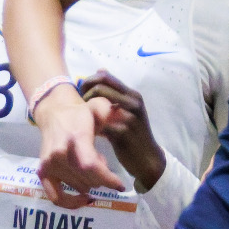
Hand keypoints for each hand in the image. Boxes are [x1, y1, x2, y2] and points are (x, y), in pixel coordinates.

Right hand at [34, 85, 124, 208]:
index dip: (107, 179)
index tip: (120, 185)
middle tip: (103, 165)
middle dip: (102, 177)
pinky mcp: (42, 172)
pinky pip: (56, 197)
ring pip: (78, 186)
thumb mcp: (96, 108)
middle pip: (87, 179)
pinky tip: (84, 199)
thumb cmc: (79, 114)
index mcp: (75, 137)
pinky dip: (71, 202)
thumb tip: (119, 114)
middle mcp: (59, 153)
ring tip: (92, 169)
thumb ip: (108, 112)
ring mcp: (49, 165)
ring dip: (90, 182)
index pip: (90, 165)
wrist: (54, 113)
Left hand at [81, 71, 163, 190]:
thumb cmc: (134, 133)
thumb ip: (115, 91)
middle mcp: (133, 102)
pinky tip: (92, 133)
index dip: (89, 82)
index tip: (83, 93)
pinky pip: (99, 125)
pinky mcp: (122, 133)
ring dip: (86, 110)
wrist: (147, 159)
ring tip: (86, 119)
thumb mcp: (129, 109)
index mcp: (133, 95)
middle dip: (84, 94)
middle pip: (99, 87)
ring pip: (98, 104)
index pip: (105, 77)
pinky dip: (91, 127)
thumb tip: (100, 69)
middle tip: (80, 107)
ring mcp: (128, 117)